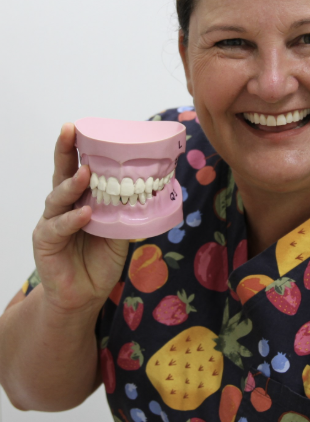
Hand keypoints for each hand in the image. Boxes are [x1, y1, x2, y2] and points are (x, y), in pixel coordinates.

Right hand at [32, 123, 128, 315]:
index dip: (76, 148)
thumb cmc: (100, 259)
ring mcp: (51, 222)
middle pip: (61, 173)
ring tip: (86, 173)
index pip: (77, 168)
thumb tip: (153, 189)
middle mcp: (63, 206)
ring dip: (72, 184)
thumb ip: (125, 211)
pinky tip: (85, 213)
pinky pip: (58, 227)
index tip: (78, 126)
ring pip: (58, 197)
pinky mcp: (45, 242)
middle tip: (69, 131)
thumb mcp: (118, 231)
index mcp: (80, 199)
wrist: (84, 295)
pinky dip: (72, 219)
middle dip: (64, 151)